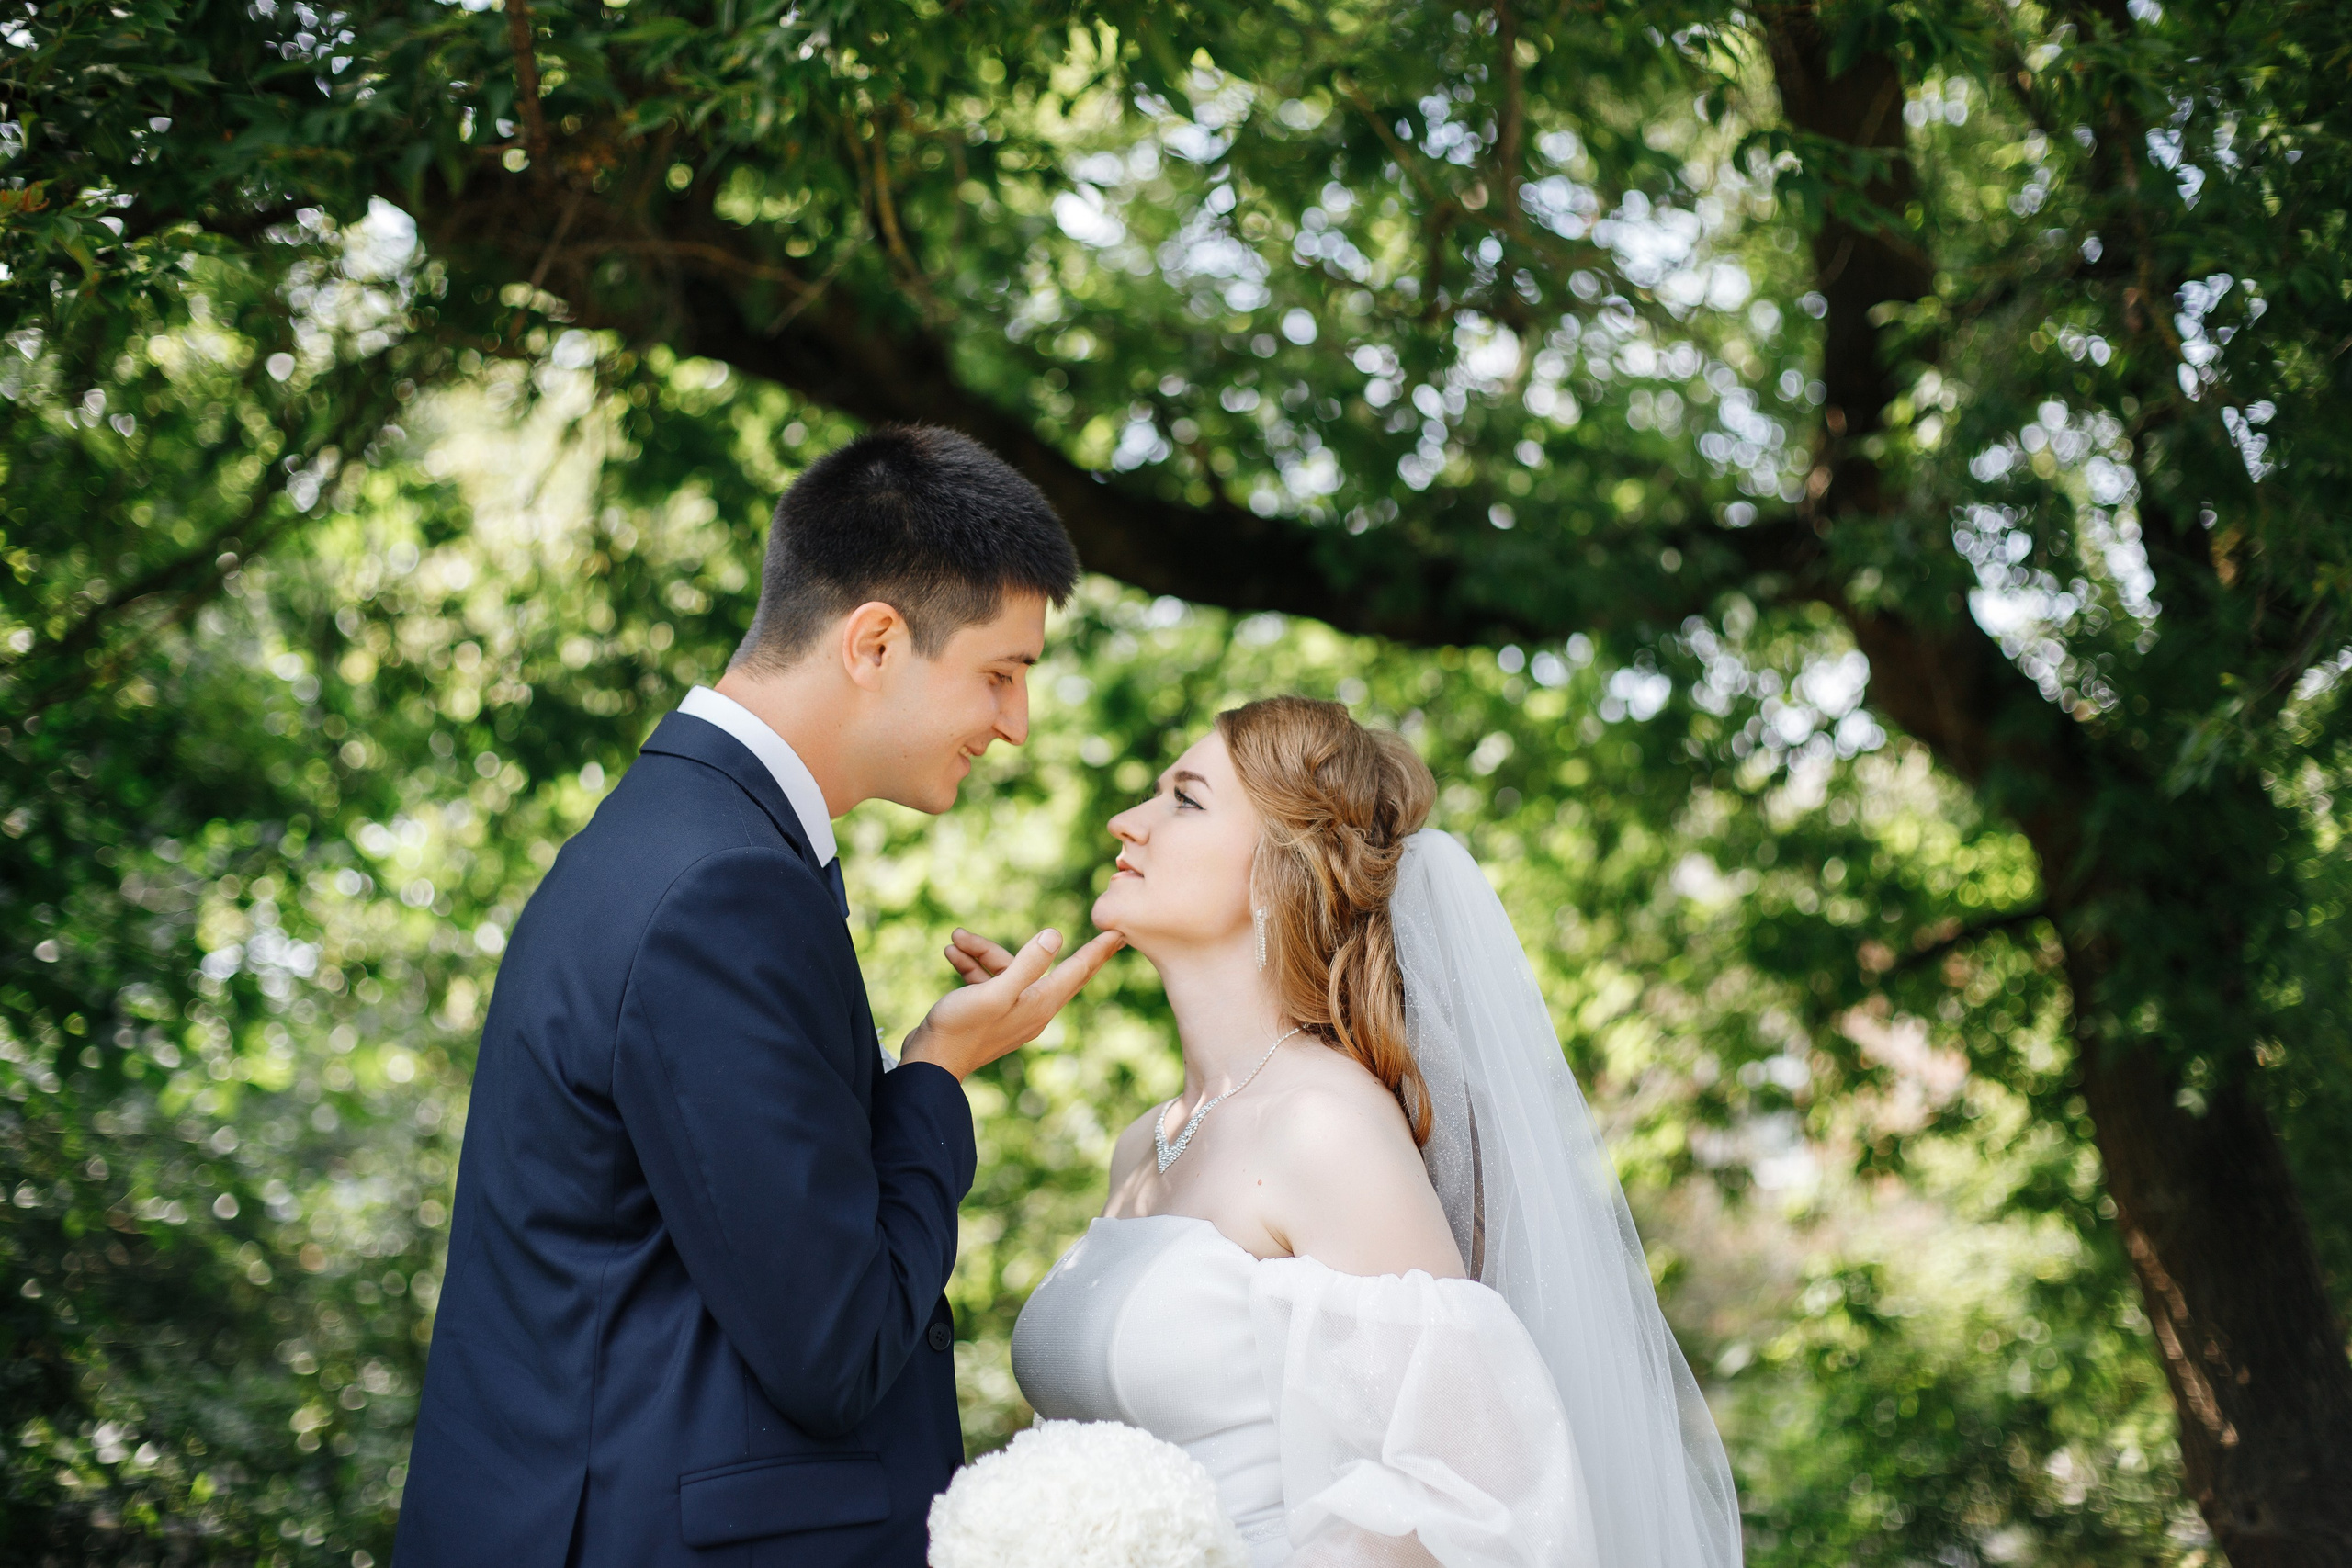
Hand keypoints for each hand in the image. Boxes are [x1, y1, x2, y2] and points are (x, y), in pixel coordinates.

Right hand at [902, 927, 1125, 1081]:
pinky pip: (989, 979)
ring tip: (956, 939)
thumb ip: (1026, 964)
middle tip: (1109, 933)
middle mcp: (1031, 1007)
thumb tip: (1055, 935)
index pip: (1079, 971)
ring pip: (1008, 968)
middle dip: (1074, 949)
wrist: (929, 1062)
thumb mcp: (995, 992)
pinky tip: (952, 953)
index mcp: (1040, 1003)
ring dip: (982, 951)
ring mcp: (1010, 1010)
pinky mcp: (990, 1011)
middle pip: (1059, 970)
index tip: (1122, 934)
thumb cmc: (961, 1027)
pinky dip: (972, 965)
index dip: (1100, 950)